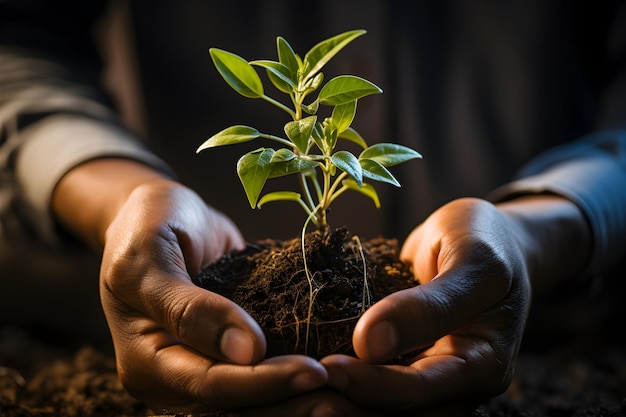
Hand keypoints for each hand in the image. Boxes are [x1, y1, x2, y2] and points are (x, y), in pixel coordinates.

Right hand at [52, 159, 326, 412]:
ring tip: (345, 397)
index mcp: (147, 362)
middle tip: (343, 398)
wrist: (162, 215)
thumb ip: (189, 306)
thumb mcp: (149, 257)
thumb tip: (246, 351)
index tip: (316, 370)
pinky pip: (261, 379)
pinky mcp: (229, 356)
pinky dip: (293, 383)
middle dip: (287, 405)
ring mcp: (202, 370)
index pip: (209, 386)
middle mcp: (174, 378)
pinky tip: (335, 378)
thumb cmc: (147, 228)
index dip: (262, 383)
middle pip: (233, 409)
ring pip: (250, 405)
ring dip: (296, 403)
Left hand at [322, 197, 532, 413]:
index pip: (421, 391)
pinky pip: (373, 384)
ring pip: (382, 409)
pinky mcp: (404, 363)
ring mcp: (429, 376)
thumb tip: (369, 343)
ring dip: (340, 402)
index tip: (327, 366)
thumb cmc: (486, 243)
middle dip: (349, 406)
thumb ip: (430, 305)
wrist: (486, 239)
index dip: (372, 385)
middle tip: (301, 392)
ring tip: (296, 390)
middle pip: (399, 415)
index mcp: (482, 365)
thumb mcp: (473, 262)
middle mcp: (455, 384)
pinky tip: (305, 374)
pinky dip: (342, 383)